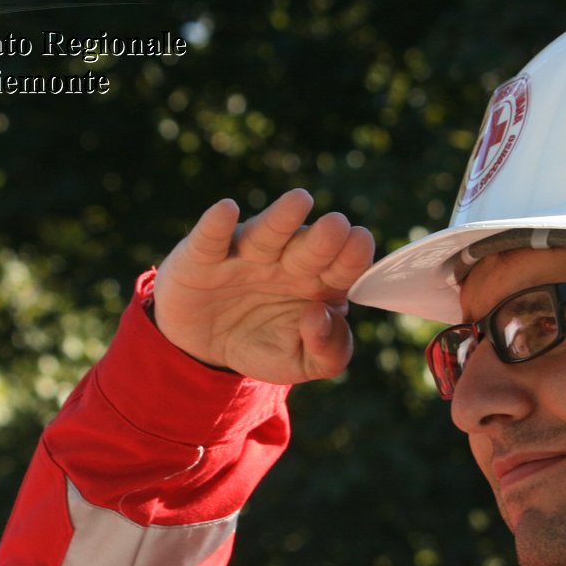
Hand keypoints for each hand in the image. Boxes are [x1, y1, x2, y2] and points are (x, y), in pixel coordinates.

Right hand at [152, 189, 375, 383]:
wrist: (205, 349)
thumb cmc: (262, 345)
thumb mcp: (302, 364)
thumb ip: (328, 351)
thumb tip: (323, 314)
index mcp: (318, 284)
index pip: (343, 268)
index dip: (352, 257)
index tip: (361, 244)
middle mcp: (286, 262)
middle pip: (308, 249)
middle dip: (323, 238)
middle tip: (337, 225)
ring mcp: (246, 256)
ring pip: (266, 235)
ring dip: (281, 219)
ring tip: (300, 201)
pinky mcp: (204, 257)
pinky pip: (211, 239)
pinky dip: (217, 224)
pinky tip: (227, 209)